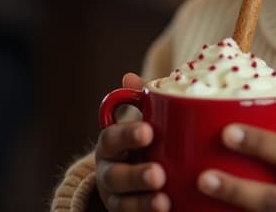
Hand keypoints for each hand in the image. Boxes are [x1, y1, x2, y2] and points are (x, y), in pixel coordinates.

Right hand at [95, 73, 169, 211]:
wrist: (140, 177)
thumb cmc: (146, 141)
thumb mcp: (145, 119)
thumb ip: (141, 101)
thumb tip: (128, 78)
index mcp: (111, 144)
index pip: (112, 138)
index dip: (127, 135)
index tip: (149, 131)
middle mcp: (109, 171)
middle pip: (114, 176)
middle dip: (135, 175)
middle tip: (158, 174)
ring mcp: (117, 197)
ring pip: (122, 203)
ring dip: (142, 203)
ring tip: (163, 200)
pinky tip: (167, 211)